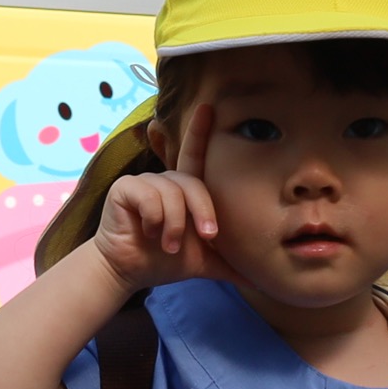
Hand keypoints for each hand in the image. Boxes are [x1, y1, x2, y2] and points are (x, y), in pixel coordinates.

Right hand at [87, 107, 229, 293]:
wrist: (129, 271)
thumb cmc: (164, 261)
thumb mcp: (205, 261)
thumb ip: (232, 266)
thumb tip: (262, 281)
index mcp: (184, 192)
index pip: (195, 157)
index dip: (200, 131)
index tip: (209, 107)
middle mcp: (166, 181)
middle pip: (194, 184)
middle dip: (203, 212)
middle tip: (206, 237)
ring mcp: (145, 182)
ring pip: (173, 194)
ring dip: (174, 225)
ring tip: (167, 245)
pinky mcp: (125, 188)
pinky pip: (150, 196)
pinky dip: (154, 219)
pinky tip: (148, 233)